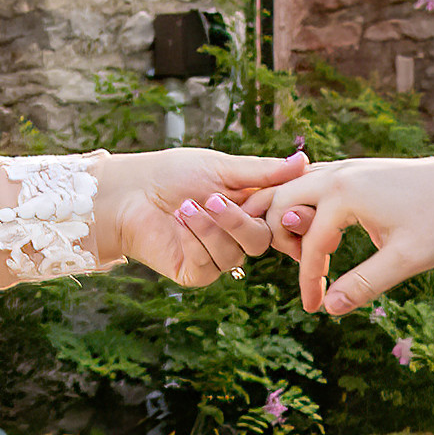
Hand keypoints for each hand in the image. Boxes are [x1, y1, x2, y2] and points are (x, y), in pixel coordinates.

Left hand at [91, 142, 304, 284]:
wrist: (129, 192)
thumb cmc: (172, 173)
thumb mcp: (221, 168)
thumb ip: (263, 172)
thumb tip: (304, 161)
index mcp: (249, 210)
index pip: (280, 220)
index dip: (284, 214)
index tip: (282, 201)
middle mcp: (236, 236)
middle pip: (260, 241)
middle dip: (237, 221)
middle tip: (213, 199)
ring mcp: (216, 257)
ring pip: (235, 255)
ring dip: (210, 229)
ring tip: (184, 207)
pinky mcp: (195, 273)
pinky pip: (209, 265)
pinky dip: (195, 242)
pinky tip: (178, 222)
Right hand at [266, 142, 433, 316]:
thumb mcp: (407, 259)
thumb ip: (365, 284)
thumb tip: (331, 309)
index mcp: (344, 194)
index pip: (309, 244)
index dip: (308, 281)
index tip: (314, 309)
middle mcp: (338, 174)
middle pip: (280, 202)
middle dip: (279, 239)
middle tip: (302, 271)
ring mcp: (346, 168)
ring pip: (291, 187)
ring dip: (286, 218)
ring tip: (303, 253)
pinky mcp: (356, 170)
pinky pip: (310, 183)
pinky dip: (301, 205)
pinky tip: (315, 229)